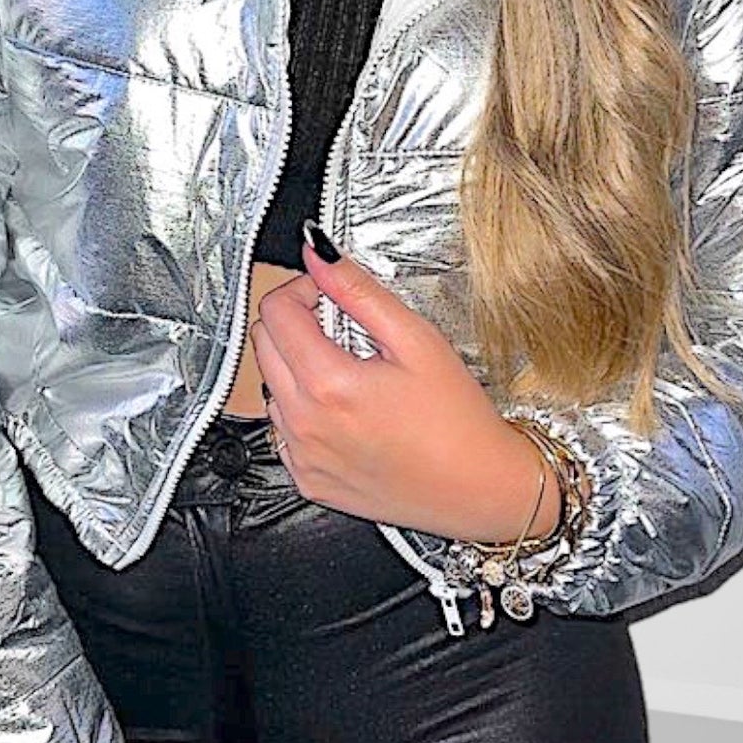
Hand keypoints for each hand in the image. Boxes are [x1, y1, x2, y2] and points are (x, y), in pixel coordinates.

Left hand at [249, 222, 555, 542]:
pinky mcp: (308, 480)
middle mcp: (303, 424)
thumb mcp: (415, 339)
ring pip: (270, 387)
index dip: (302, 289)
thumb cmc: (457, 421)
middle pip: (264, 344)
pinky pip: (284, 429)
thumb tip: (318, 254)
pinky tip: (348, 412)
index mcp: (327, 384)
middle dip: (296, 323)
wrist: (478, 489)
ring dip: (298, 368)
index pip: (276, 311)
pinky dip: (305, 411)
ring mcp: (301, 457)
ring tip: (352, 374)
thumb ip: (358, 290)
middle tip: (342, 328)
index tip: (329, 294)